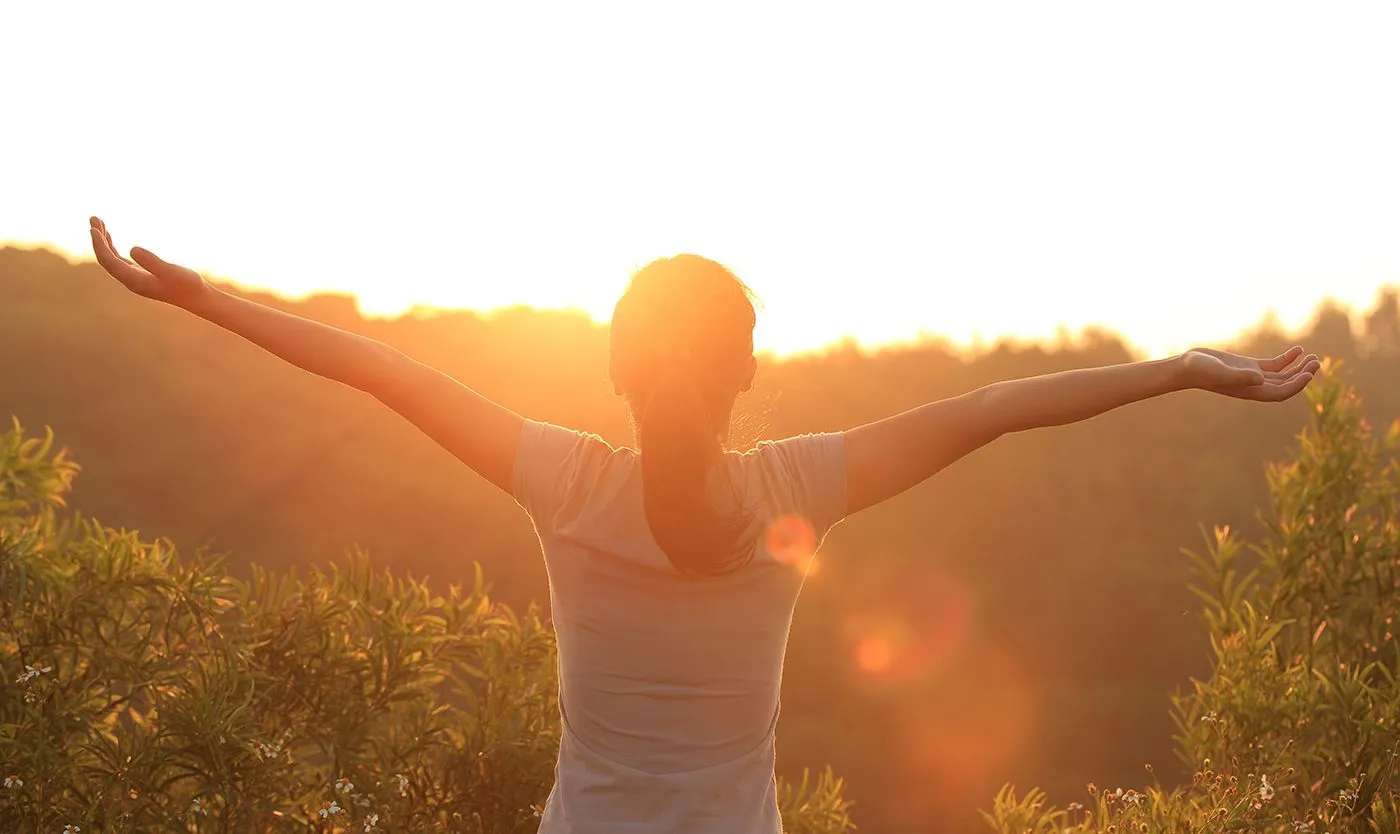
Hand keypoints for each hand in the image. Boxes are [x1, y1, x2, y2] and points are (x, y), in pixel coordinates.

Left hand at [88, 216, 212, 307]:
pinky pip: (119, 260)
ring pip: (111, 258)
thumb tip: (131, 248)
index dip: (99, 245)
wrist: (198, 298)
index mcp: (134, 280)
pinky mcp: (141, 275)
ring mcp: (135, 278)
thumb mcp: (171, 271)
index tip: (93, 228)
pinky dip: (112, 247)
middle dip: (98, 239)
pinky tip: (109, 237)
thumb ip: (152, 261)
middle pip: (106, 259)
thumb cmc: (187, 284)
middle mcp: (130, 280)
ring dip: (104, 241)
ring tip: (98, 223)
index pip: (109, 261)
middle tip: (93, 218)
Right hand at [1180, 345, 1320, 401]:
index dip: (1297, 385)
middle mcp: (1255, 386)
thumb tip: (1260, 378)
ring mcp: (1253, 375)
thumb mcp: (1220, 371)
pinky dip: (1288, 359)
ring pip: (1283, 375)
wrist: (1186, 366)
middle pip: (1286, 385)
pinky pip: (1274, 365)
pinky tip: (1299, 349)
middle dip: (1303, 376)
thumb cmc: (1201, 370)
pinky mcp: (1249, 365)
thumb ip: (1240, 376)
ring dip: (1299, 368)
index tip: (1308, 374)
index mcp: (1251, 391)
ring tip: (1315, 358)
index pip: (1281, 393)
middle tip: (1317, 363)